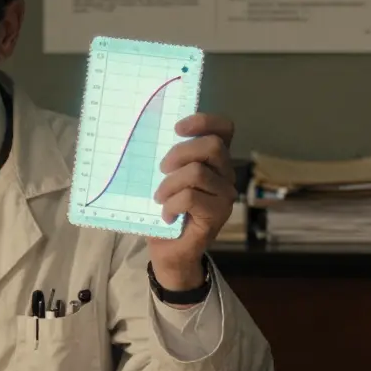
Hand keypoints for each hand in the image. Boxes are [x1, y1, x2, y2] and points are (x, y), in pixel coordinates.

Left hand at [147, 113, 237, 289]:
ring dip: (169, 184)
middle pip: (212, 146)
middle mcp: (225, 175)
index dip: (203, 121)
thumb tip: (144, 134)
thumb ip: (165, 158)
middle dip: (180, 153)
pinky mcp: (218, 215)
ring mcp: (225, 195)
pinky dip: (172, 204)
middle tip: (161, 169)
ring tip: (160, 198)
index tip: (176, 128)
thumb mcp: (161, 178)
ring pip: (198, 173)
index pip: (223, 129)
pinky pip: (191, 197)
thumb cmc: (163, 209)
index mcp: (214, 160)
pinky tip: (166, 215)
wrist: (168, 250)